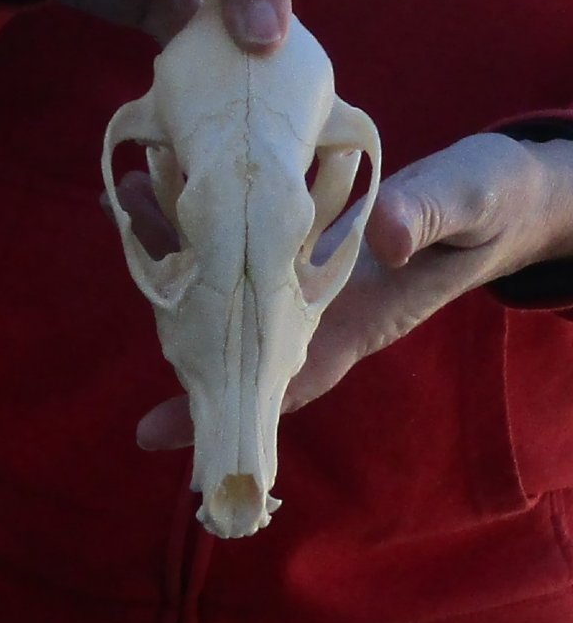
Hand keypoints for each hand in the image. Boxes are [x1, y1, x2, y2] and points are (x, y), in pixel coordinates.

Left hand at [132, 133, 572, 448]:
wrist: (495, 195)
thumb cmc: (489, 205)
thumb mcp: (470, 204)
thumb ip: (429, 218)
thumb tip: (382, 240)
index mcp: (357, 314)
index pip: (282, 375)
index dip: (221, 406)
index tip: (157, 436)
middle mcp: (320, 305)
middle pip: (238, 333)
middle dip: (177, 325)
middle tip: (128, 316)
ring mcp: (310, 273)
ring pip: (234, 279)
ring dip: (181, 252)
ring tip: (127, 204)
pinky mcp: (308, 235)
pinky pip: (250, 236)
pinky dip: (210, 219)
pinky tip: (176, 186)